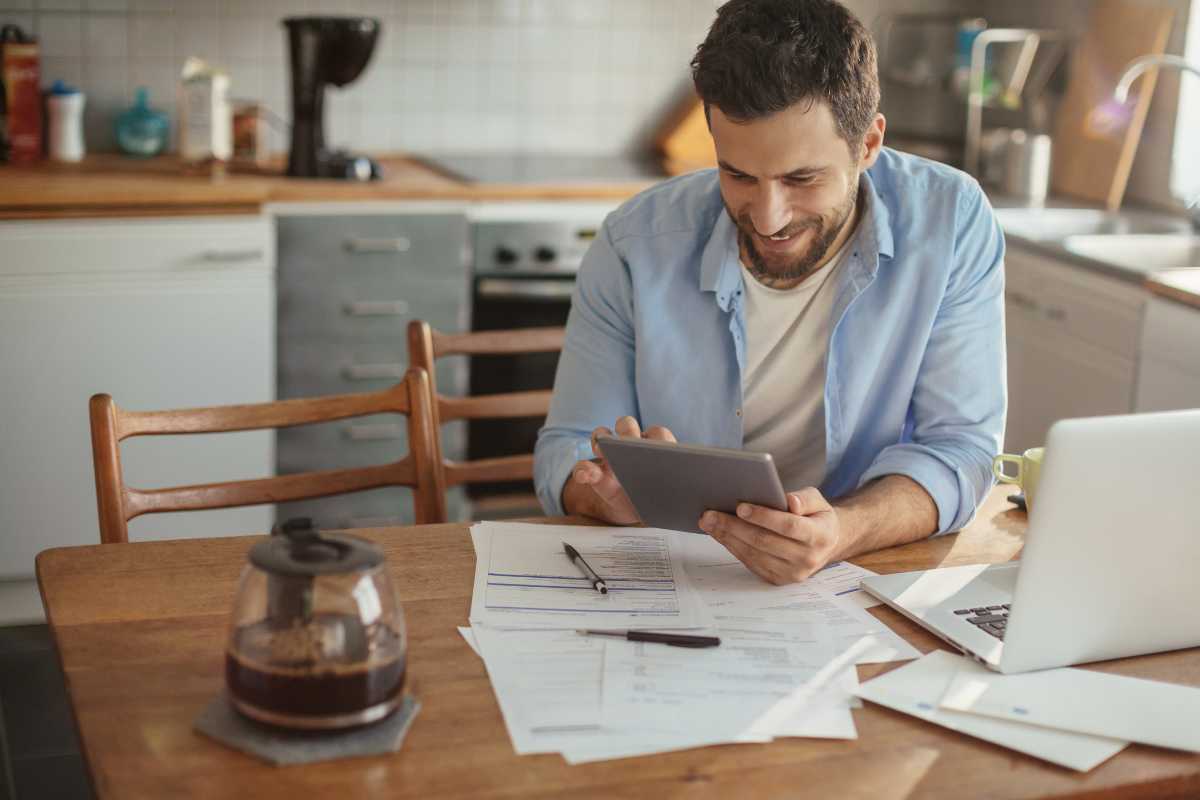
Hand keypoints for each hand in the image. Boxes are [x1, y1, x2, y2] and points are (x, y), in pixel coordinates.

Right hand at [561, 416, 676, 524]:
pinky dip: (582, 471)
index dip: (657, 438)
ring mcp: (610, 455)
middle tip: (628, 442)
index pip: (657, 434)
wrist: (637, 511)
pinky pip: (583, 467)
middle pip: (626, 425)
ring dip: (601, 440)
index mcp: (656, 448)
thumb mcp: (668, 500)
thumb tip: (692, 494)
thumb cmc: (658, 499)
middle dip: (627, 431)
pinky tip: (585, 476)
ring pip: (602, 435)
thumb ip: (674, 493)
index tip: (658, 447)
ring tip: (603, 453)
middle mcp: (631, 444)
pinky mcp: (594, 473)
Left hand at [698, 487, 841, 584]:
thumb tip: (790, 501)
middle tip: (710, 513)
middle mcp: (806, 558)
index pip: (789, 526)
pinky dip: (732, 547)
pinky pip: (750, 563)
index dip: (764, 517)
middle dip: (734, 526)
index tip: (740, 506)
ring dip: (727, 537)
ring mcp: (792, 573)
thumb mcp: (818, 501)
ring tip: (709, 522)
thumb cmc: (817, 517)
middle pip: (765, 541)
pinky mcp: (778, 579)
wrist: (827, 544)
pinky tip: (719, 533)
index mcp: (819, 536)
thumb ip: (805, 498)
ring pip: (754, 554)